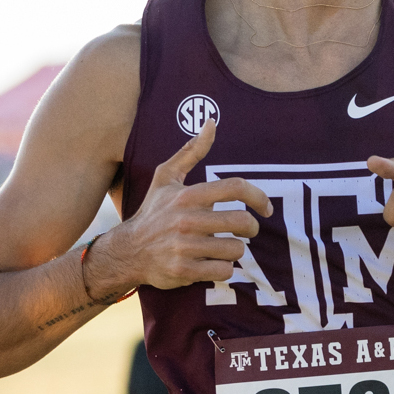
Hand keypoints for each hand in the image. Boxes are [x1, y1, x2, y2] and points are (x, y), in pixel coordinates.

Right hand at [84, 125, 271, 295]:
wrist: (127, 251)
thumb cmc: (153, 212)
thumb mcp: (166, 178)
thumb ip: (191, 151)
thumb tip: (211, 122)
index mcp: (186, 195)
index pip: (235, 187)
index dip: (258, 196)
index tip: (267, 208)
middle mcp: (186, 220)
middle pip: (242, 222)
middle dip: (251, 228)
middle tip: (246, 231)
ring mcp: (184, 247)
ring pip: (235, 250)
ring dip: (235, 250)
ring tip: (223, 247)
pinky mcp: (184, 270)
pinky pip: (223, 271)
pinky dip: (223, 269)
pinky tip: (212, 263)